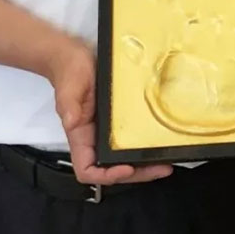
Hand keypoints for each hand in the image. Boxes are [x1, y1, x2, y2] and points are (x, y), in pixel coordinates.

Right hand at [46, 37, 173, 185]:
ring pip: (124, 158)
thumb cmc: (69, 72)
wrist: (74, 57)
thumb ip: (68, 104)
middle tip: (161, 169)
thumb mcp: (69, 86)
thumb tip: (72, 120)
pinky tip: (160, 143)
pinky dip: (145, 147)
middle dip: (137, 174)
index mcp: (80, 136)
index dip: (106, 176)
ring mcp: (106, 131)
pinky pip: (130, 140)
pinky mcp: (117, 121)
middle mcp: (94, 139)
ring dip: (144, 165)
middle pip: (112, 169)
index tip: (127, 167)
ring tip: (166, 162)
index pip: (88, 170)